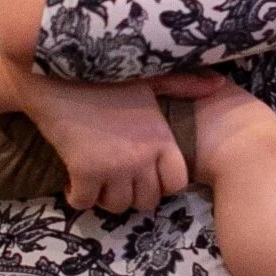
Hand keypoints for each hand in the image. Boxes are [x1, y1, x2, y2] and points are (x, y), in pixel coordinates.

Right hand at [16, 70, 222, 214]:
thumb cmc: (104, 73)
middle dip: (133, 193)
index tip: (146, 173)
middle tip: (118, 179)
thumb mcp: (148, 77)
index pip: (176, 183)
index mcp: (160, 137)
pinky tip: (73, 182)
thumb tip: (218, 84)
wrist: (56, 70)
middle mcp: (141, 157)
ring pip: (117, 206)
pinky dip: (77, 196)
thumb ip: (183, 85)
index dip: (162, 182)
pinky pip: (84, 202)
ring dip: (106, 197)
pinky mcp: (83, 172)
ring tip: (98, 180)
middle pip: (146, 201)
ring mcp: (113, 167)